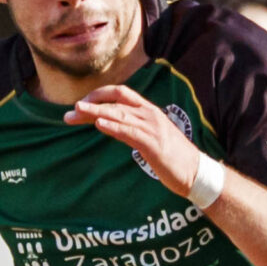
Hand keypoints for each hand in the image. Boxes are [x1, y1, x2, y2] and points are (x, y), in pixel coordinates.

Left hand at [68, 85, 205, 197]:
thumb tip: (112, 125)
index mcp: (149, 110)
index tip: (81, 105)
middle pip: (115, 101)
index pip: (120, 93)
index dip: (98, 95)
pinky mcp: (153, 144)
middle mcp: (150, 114)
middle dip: (91, 104)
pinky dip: (114, 127)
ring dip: (95, 113)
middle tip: (70, 112)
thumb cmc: (174, 157)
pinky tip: (99, 125)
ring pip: (119, 114)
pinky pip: (130, 132)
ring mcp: (152, 128)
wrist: (197, 172)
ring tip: (77, 112)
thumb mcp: (152, 136)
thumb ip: (134, 128)